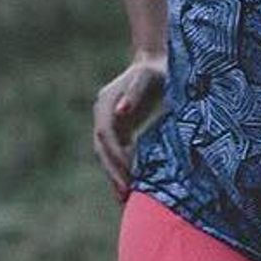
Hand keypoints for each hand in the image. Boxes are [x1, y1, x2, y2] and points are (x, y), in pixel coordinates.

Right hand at [93, 53, 165, 203]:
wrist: (158, 62)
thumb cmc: (156, 70)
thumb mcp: (148, 78)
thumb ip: (135, 94)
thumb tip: (120, 112)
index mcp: (105, 102)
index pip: (105, 135)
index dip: (115, 156)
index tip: (129, 175)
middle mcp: (104, 113)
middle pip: (102, 148)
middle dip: (112, 171)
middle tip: (125, 195)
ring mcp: (110, 120)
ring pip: (107, 153)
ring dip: (114, 174)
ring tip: (125, 198)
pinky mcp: (120, 126)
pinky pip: (117, 152)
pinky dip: (121, 168)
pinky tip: (131, 186)